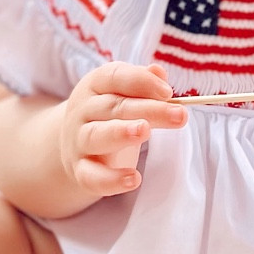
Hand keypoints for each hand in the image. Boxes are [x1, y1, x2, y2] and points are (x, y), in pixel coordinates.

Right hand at [59, 62, 186, 196]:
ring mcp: (79, 141)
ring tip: (145, 132)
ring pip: (98, 136)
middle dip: (149, 110)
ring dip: (121, 133)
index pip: (115, 77)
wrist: (74, 143)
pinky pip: (92, 176)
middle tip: (180, 114)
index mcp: (94, 86)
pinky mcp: (80, 170)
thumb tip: (159, 72)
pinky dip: (111, 180)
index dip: (142, 82)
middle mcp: (83, 111)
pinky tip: (134, 179)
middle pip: (114, 107)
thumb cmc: (109, 114)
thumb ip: (142, 83)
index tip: (169, 92)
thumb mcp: (124, 93)